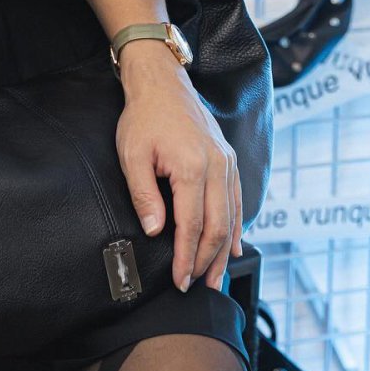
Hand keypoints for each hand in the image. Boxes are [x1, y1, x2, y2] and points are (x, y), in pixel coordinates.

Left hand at [113, 44, 242, 290]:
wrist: (162, 83)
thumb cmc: (143, 117)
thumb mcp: (132, 155)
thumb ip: (144, 194)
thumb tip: (156, 231)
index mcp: (193, 168)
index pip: (192, 226)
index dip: (185, 258)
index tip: (179, 281)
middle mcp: (218, 167)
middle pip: (218, 227)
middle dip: (207, 262)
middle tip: (197, 287)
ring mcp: (227, 163)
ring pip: (232, 217)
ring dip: (224, 251)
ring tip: (216, 278)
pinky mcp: (229, 159)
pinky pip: (237, 199)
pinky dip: (236, 226)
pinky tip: (233, 246)